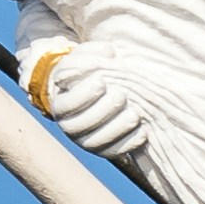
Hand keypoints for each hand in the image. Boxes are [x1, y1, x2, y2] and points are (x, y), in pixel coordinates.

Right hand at [20, 33, 141, 155]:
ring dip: (116, 129)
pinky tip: (143, 132)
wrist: (99, 93)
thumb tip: (108, 51)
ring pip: (95, 143)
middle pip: (79, 126)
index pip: (66, 105)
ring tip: (134, 114)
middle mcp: (70, 126)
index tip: (101, 81)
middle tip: (120, 95)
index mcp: (61, 104)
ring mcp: (86, 141)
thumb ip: (93, 52)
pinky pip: (113, 152)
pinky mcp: (104, 150)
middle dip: (102, 112)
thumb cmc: (90, 74)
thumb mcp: (86, 59)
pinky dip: (128, 144)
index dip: (82, 95)